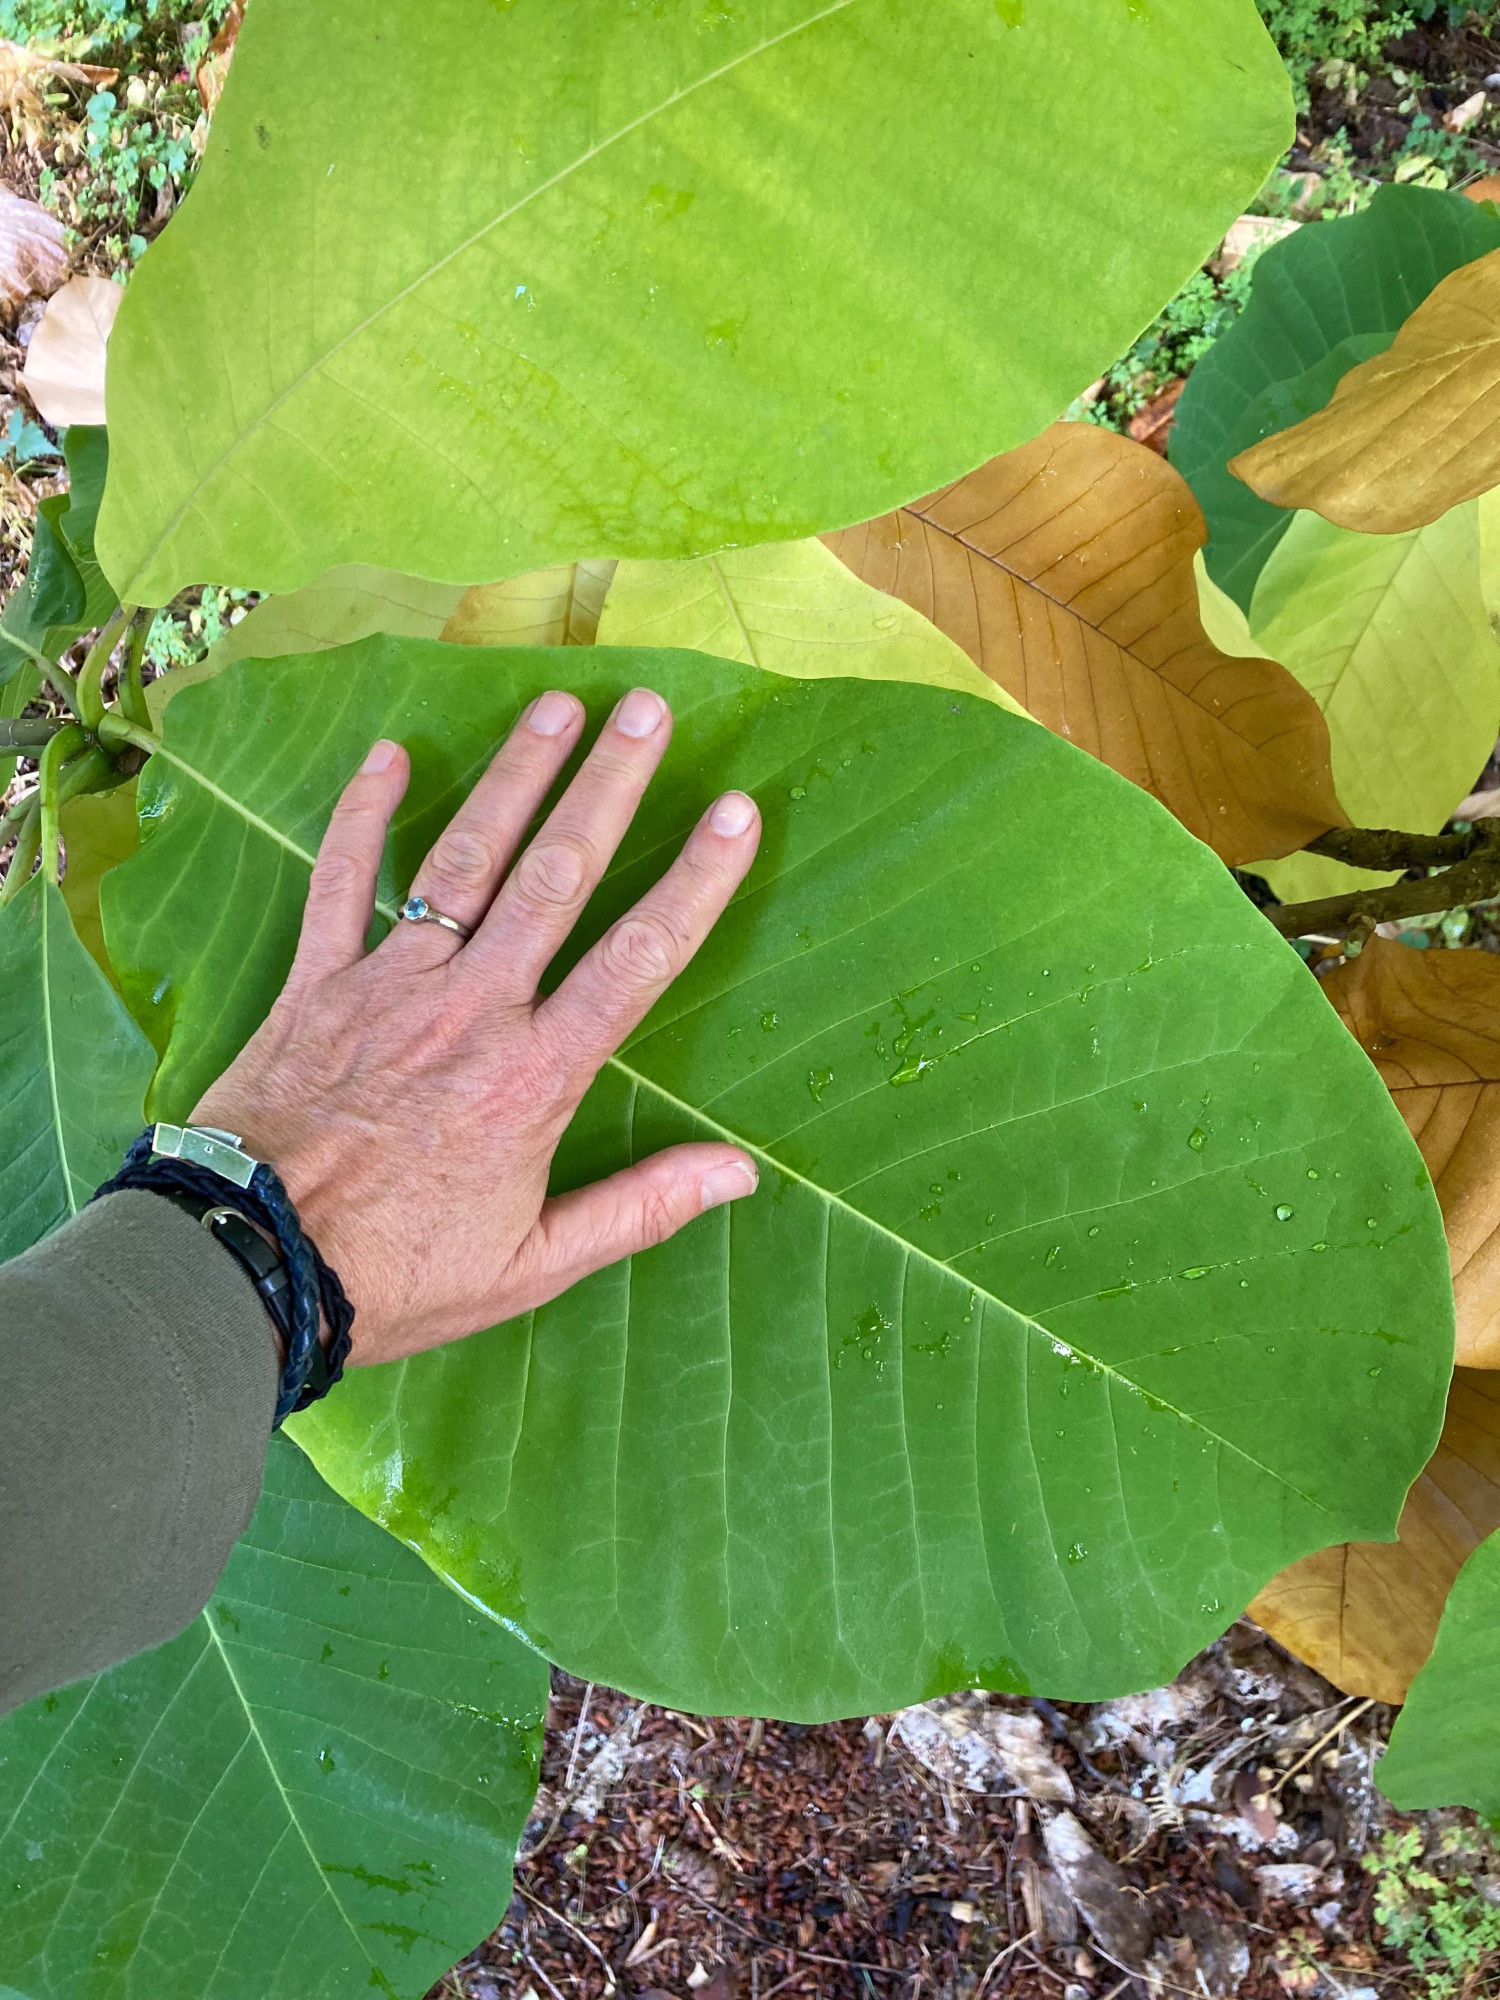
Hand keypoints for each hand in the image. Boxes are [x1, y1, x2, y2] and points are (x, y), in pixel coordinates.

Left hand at [194, 686, 761, 1365]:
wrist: (250, 1269)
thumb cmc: (398, 1274)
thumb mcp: (533, 1264)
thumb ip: (639, 1208)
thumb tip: (740, 1172)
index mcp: (535, 1076)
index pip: (636, 960)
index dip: (694, 882)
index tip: (735, 813)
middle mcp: (472, 1009)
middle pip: (554, 878)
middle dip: (606, 786)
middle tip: (647, 709)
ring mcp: (390, 985)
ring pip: (463, 861)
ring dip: (513, 777)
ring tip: (556, 705)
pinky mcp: (317, 983)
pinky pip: (341, 882)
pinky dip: (362, 816)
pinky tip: (389, 755)